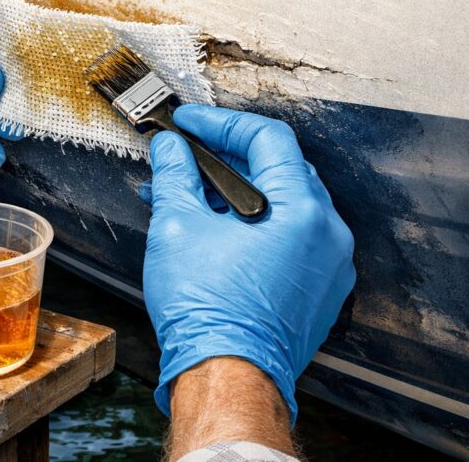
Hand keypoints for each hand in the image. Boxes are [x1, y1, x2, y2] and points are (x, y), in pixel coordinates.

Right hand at [141, 105, 354, 424]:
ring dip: (233, 194)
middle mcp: (326, 234)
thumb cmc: (208, 311)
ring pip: (281, 206)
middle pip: (278, 169)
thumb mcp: (177, 226)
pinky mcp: (317, 289)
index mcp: (300, 210)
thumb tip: (171, 150)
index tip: (189, 124)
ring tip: (187, 197)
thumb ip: (176, 175)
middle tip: (186, 155)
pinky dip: (251, 225)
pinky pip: (287, 239)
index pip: (267, 138)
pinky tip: (212, 230)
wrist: (226, 375)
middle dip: (225, 159)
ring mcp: (327, 265)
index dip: (221, 124)